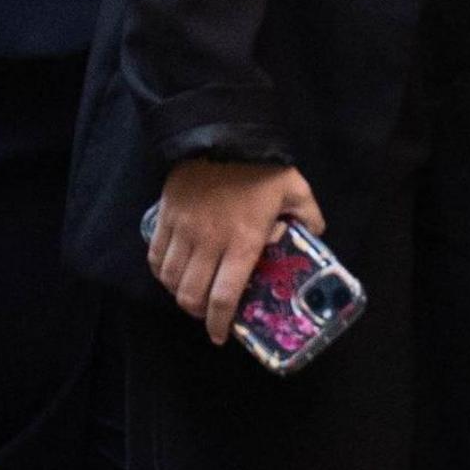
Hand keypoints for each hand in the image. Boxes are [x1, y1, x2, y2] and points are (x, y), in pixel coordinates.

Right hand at [147, 159, 323, 344]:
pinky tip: (172, 274)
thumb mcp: (296, 191)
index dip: (220, 323)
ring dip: (179, 294)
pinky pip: (155, 256)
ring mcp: (183, 230)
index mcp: (242, 242)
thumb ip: (309, 218)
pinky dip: (161, 273)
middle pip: (191, 295)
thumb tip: (315, 236)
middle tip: (209, 314)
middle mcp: (208, 242)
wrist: (222, 134)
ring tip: (192, 294)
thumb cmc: (261, 167)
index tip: (221, 336)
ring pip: (169, 279)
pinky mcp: (165, 217)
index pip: (224, 296)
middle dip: (198, 313)